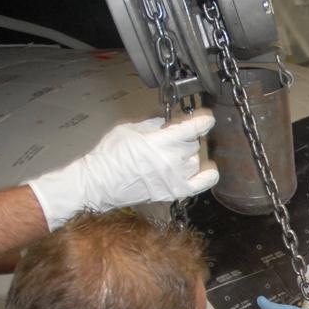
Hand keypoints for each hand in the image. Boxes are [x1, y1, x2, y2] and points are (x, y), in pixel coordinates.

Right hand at [28, 109, 218, 228]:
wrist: (99, 183)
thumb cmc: (110, 155)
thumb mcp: (129, 129)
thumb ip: (153, 124)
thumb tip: (169, 120)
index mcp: (160, 142)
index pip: (192, 128)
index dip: (203, 120)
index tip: (206, 116)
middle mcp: (172, 161)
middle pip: (193, 144)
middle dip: (185, 138)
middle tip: (173, 138)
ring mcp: (176, 179)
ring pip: (196, 161)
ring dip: (188, 155)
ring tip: (174, 155)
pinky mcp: (176, 192)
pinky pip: (203, 183)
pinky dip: (208, 175)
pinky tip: (206, 168)